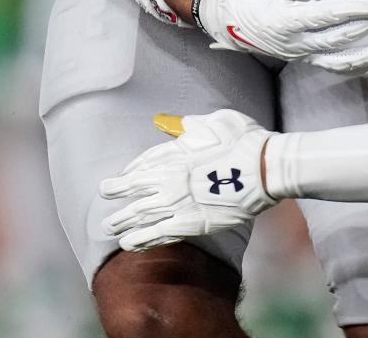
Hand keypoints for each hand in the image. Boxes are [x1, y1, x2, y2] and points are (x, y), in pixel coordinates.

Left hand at [101, 110, 274, 250]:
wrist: (262, 168)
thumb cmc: (244, 140)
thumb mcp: (215, 122)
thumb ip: (191, 125)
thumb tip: (172, 123)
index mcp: (176, 151)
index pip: (144, 163)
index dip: (130, 171)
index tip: (121, 177)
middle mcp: (170, 177)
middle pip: (135, 188)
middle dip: (117, 193)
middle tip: (104, 197)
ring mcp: (178, 202)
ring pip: (141, 214)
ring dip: (124, 221)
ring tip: (110, 228)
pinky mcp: (190, 223)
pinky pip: (159, 233)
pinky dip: (143, 239)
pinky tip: (131, 245)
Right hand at [198, 0, 367, 73]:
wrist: (223, 19)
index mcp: (284, 20)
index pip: (325, 16)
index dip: (353, 11)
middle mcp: (294, 42)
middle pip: (338, 39)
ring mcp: (300, 54)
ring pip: (338, 60)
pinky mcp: (303, 57)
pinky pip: (333, 66)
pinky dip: (358, 66)